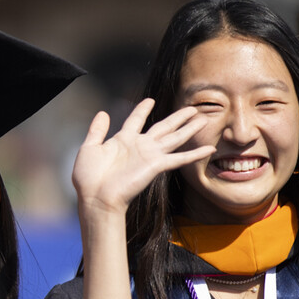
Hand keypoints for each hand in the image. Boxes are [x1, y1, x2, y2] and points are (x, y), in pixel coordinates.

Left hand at [71, 100, 213, 220]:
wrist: (96, 197)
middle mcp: (140, 146)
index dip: (142, 110)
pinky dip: (195, 154)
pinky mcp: (156, 166)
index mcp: (123, 140)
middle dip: (177, 117)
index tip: (150, 100)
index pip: (135, 120)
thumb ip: (97, 130)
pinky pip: (179, 158)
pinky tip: (209, 149)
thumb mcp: (89, 148)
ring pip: (175, 138)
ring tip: (203, 118)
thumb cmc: (89, 178)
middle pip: (163, 127)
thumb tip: (103, 113)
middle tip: (192, 108)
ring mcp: (150, 156)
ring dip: (189, 128)